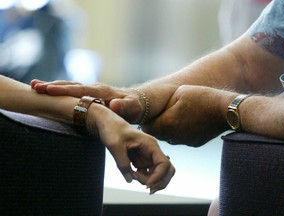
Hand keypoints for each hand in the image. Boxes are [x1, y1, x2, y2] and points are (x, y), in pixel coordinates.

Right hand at [30, 79, 176, 124]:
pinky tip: (53, 94)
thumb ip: (126, 106)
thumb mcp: (135, 108)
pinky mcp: (94, 96)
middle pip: (72, 85)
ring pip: (72, 87)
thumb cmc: (139, 107)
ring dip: (55, 87)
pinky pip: (75, 92)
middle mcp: (97, 89)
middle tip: (34, 86)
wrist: (143, 101)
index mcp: (103, 92)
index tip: (48, 90)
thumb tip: (114, 104)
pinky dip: (63, 91)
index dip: (64, 91)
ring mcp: (94, 91)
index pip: (81, 90)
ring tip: (37, 87)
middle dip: (53, 86)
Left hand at [86, 103, 174, 193]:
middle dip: (160, 181)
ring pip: (157, 174)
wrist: (107, 124)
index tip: (146, 184)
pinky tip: (131, 174)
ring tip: (133, 176)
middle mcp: (152, 151)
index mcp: (150, 145)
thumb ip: (122, 164)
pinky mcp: (141, 160)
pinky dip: (142, 178)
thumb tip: (129, 180)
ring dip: (149, 180)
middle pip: (167, 170)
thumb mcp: (115, 146)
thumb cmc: (112, 129)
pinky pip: (147, 174)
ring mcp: (147, 157)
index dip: (159, 176)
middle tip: (147, 189)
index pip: (164, 164)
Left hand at [143, 85, 231, 146]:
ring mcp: (186, 141)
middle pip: (158, 134)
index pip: (148, 128)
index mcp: (168, 123)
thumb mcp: (179, 93)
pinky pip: (181, 140)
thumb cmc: (202, 97)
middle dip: (156, 126)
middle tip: (158, 115)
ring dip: (168, 130)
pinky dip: (179, 133)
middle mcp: (175, 136)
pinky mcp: (195, 143)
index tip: (147, 115)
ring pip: (169, 138)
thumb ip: (164, 105)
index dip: (146, 121)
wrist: (226, 109)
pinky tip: (186, 122)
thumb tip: (155, 113)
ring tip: (173, 117)